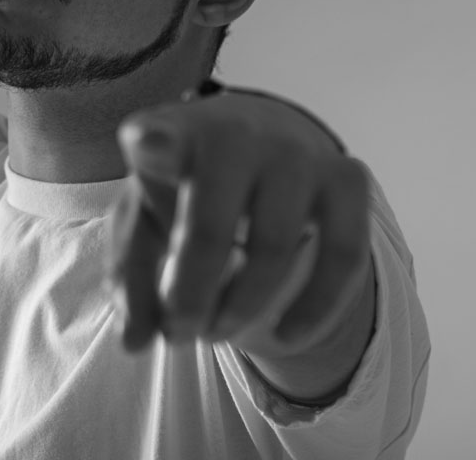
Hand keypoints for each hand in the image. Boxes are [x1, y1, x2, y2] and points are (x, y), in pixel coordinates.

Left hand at [107, 91, 372, 357]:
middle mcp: (235, 133)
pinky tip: (287, 335)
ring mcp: (295, 151)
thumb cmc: (187, 190)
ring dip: (241, 309)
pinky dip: (315, 308)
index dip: (153, 144)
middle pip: (210, 229)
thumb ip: (129, 276)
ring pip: (274, 248)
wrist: (259, 148)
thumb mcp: (144, 222)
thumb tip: (135, 342)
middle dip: (189, 299)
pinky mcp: (345, 176)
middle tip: (179, 333)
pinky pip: (344, 254)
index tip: (147, 147)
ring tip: (216, 331)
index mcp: (171, 134)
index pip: (156, 135)